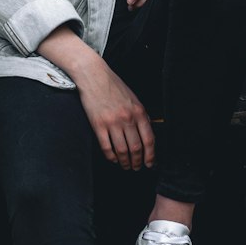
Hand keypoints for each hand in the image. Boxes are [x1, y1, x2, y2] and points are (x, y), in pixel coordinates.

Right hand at [76, 54, 154, 170]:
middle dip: (137, 161)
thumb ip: (141, 116)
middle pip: (136, 147)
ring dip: (125, 161)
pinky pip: (106, 147)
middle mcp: (127, 118)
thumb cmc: (114, 87)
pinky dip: (111, 157)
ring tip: (125, 166)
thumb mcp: (134, 99)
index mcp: (139, 112)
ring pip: (122, 150)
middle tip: (136, 168)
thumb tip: (147, 134)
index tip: (150, 164)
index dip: (151, 155)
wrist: (94, 76)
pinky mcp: (98, 125)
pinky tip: (113, 159)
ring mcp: (112, 122)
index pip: (149, 139)